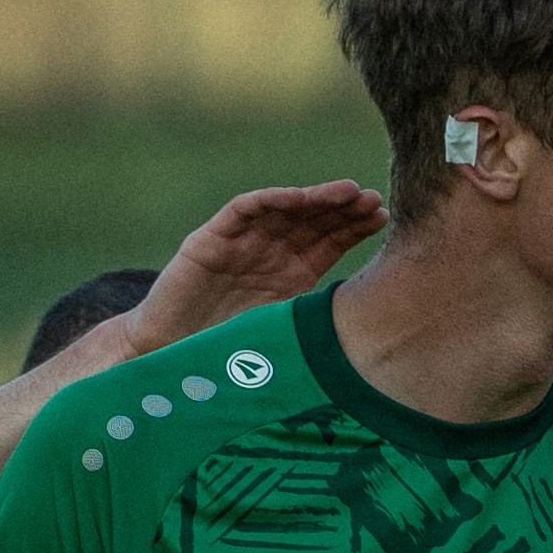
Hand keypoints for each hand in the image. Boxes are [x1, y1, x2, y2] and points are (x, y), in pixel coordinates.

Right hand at [133, 181, 388, 349]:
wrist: (169, 359)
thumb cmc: (225, 355)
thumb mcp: (282, 335)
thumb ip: (314, 323)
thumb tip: (374, 326)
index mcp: (291, 275)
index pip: (328, 243)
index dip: (354, 229)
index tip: (382, 218)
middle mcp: (269, 253)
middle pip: (312, 221)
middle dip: (342, 209)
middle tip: (371, 200)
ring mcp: (241, 243)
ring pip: (283, 210)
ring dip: (315, 199)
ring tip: (346, 193)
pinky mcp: (210, 239)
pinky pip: (243, 211)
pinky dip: (269, 200)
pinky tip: (297, 197)